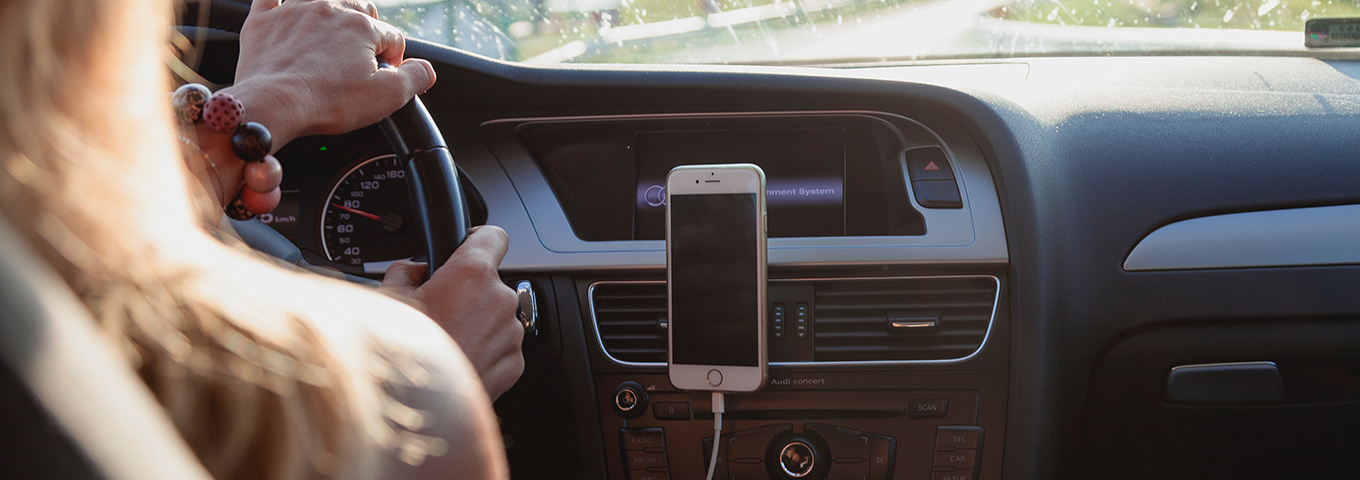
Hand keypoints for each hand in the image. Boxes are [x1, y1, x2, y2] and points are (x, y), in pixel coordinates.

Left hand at [225, 0, 436, 147]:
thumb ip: (416, 78)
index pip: (391, 36)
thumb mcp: (387, 97)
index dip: (393, 59)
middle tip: (359, 58)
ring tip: (330, 36)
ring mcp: (293, 11)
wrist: (273, 105)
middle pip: (359, 8)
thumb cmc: (327, 102)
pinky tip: (285, 9)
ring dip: (331, 12)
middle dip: (365, 29)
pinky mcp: (264, 21)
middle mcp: (329, 9)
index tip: (383, 77)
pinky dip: (281, 2)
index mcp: (361, 27)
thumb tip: (427, 68)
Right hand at [381, 226, 524, 400]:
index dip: (477, 239)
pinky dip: (482, 349)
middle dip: (466, 291)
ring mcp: (510, 334)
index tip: (467, 246)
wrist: (416, 411)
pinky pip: (500, 346)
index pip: (493, 236)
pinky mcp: (514, 364)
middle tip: (436, 310)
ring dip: (475, 322)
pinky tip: (455, 359)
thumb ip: (404, 272)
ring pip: (495, 316)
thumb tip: (411, 270)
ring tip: (443, 340)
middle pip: (489, 282)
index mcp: (471, 274)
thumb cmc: (402, 356)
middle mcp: (499, 300)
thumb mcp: (387, 300)